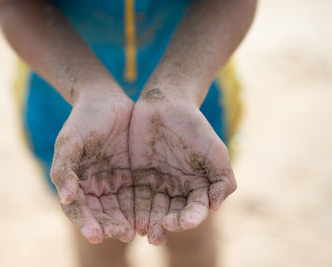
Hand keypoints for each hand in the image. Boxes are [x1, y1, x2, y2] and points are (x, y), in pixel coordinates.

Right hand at [51, 89, 134, 243]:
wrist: (106, 98)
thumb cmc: (83, 118)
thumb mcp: (70, 140)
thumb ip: (64, 168)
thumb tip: (65, 198)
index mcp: (74, 181)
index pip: (78, 208)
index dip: (86, 222)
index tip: (97, 235)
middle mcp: (94, 185)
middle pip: (101, 212)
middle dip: (111, 225)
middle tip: (124, 234)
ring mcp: (113, 181)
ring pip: (120, 208)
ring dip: (127, 221)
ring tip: (139, 231)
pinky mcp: (132, 175)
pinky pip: (137, 195)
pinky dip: (142, 207)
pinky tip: (151, 215)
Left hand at [129, 88, 235, 244]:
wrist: (167, 103)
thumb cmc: (194, 126)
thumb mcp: (215, 151)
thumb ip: (221, 180)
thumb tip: (214, 208)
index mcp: (197, 185)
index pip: (194, 208)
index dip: (191, 217)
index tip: (184, 223)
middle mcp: (177, 188)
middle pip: (173, 212)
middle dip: (167, 224)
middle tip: (159, 233)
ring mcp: (157, 183)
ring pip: (153, 208)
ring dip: (149, 221)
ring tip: (144, 233)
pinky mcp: (138, 177)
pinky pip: (136, 196)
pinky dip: (134, 209)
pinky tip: (131, 219)